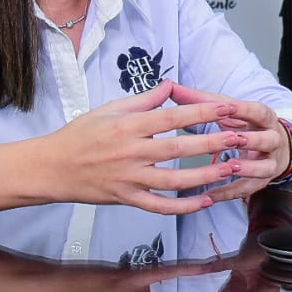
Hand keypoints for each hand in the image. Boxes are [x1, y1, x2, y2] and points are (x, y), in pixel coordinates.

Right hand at [34, 82, 247, 214]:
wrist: (51, 168)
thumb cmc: (80, 135)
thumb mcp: (108, 109)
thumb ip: (143, 100)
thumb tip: (170, 85)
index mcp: (127, 125)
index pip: (171, 117)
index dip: (201, 112)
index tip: (225, 107)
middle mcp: (130, 152)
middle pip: (177, 148)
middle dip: (211, 143)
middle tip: (240, 139)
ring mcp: (129, 178)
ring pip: (173, 180)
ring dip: (204, 175)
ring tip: (231, 170)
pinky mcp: (127, 198)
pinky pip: (159, 205)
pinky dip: (182, 206)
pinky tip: (205, 200)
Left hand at [167, 83, 291, 202]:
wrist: (271, 147)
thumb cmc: (242, 124)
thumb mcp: (227, 110)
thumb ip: (201, 100)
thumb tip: (171, 87)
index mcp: (264, 117)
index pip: (257, 111)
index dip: (244, 110)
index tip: (228, 107)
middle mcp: (272, 139)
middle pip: (268, 139)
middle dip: (252, 140)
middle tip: (234, 140)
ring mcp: (269, 162)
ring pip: (265, 167)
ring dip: (248, 168)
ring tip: (230, 168)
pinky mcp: (261, 182)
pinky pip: (247, 189)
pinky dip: (230, 192)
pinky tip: (211, 195)